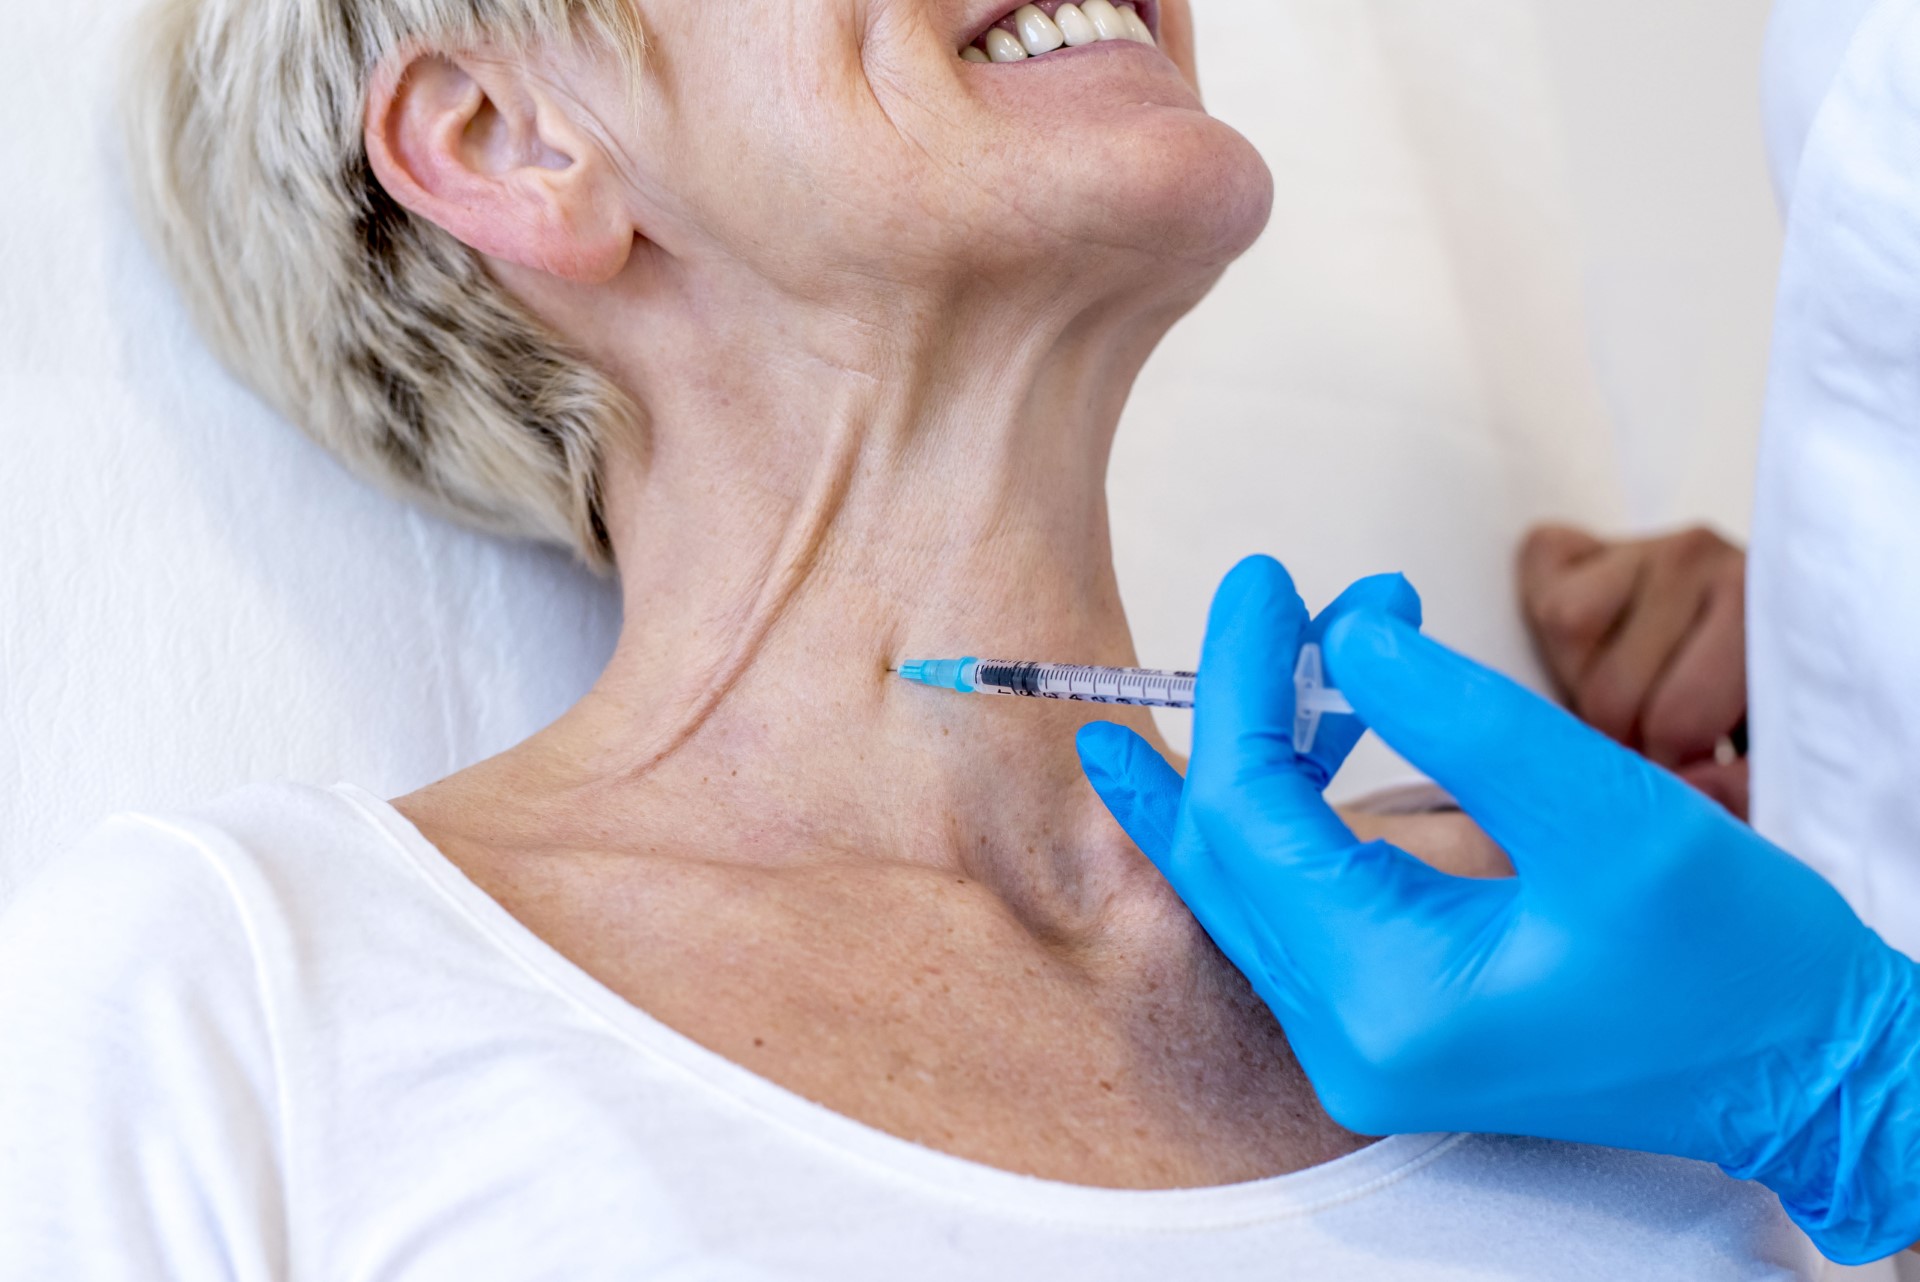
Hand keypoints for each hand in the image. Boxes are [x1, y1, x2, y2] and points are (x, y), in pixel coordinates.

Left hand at [1077, 556, 1919, 1265]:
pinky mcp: (1386, 1017)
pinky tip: (1318, 723)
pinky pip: (1295, 894)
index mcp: (1389, 1000)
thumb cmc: (1736, 959)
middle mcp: (1347, 1039)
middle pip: (1225, 847)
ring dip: (1270, 745)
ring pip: (1249, 869)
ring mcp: (1358, 1038)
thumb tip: (1345, 634)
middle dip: (1240, 706)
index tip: (1263, 581)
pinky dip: (1298, 799)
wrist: (1804, 1068)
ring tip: (1324, 640)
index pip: (1248, 816)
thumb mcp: (1608, 812)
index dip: (1238, 682)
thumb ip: (1465, 719)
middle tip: (1272, 597)